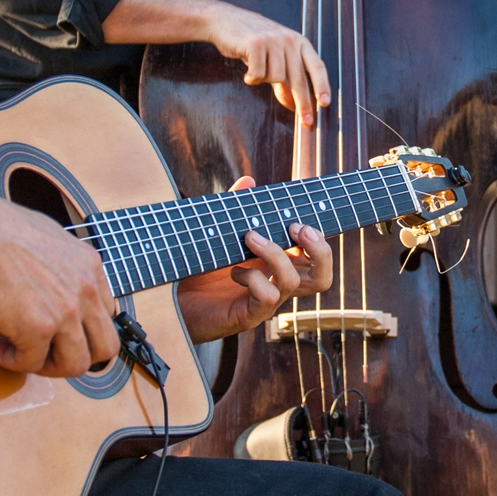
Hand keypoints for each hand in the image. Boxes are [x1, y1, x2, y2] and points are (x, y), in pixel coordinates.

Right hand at [0, 194, 121, 376]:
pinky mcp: (38, 328)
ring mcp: (66, 311)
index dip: (81, 331)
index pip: (107, 316)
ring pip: (76, 365)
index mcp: (90, 266)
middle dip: (74, 356)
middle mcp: (85, 289)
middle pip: (104, 347)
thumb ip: (63, 266)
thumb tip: (55, 286)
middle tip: (44, 351)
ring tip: (18, 351)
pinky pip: (31, 363)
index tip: (57, 332)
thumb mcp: (48, 239)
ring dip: (45, 365)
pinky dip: (9, 360)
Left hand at [177, 177, 336, 341]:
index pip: (316, 257)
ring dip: (275, 253)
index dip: (318, 239)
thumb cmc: (199, 269)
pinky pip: (268, 297)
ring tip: (249, 237)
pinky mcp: (249, 315)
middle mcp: (277, 284)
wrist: (174, 303)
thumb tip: (249, 180)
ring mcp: (266, 302)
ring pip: (294, 282)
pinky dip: (254, 279)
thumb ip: (237, 208)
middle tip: (296, 229)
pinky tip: (233, 271)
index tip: (297, 220)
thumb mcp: (220, 234)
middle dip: (319, 250)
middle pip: (322, 277)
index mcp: (278, 265)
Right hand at [203, 2, 330, 126]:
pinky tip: (248, 70)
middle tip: (306, 121)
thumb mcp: (274, 56)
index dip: (322, 85)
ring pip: (276, 78)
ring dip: (264, 80)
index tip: (325, 103)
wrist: (224, 20)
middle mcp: (289, 39)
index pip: (317, 66)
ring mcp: (273, 40)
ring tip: (256, 70)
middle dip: (303, 102)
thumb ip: (285, 77)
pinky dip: (252, 78)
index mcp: (299, 41)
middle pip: (300, 78)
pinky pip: (258, 74)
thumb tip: (292, 103)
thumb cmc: (251, 40)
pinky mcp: (256, 43)